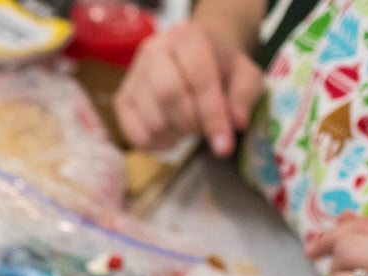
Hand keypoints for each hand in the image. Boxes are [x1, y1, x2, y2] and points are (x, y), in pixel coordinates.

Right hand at [114, 21, 263, 156]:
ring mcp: (133, 75)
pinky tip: (170, 136)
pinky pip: (133, 133)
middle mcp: (153, 50)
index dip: (213, 115)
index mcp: (187, 36)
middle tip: (203, 130)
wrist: (194, 56)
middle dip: (190, 123)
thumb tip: (236, 123)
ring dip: (175, 135)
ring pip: (151, 118)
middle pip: (168, 95)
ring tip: (188, 128)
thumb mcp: (245, 74)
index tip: (225, 147)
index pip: (198, 78)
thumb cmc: (221, 67)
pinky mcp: (122, 98)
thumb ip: (245, 95)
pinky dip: (155, 144)